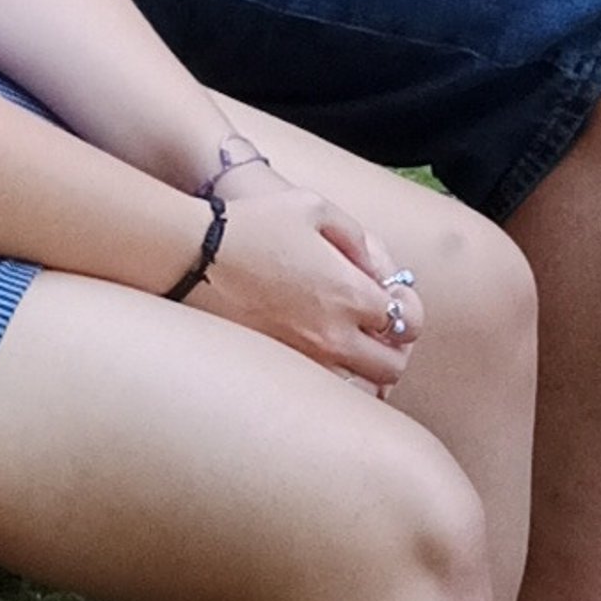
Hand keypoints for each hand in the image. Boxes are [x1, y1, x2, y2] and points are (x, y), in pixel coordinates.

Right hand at [190, 151, 420, 390]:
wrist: (193, 255)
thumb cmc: (254, 224)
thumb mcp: (313, 207)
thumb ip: (356, 237)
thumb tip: (373, 267)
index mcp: (350, 294)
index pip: (407, 322)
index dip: (405, 310)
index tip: (391, 300)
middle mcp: (334, 336)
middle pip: (392, 367)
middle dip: (392, 349)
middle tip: (376, 331)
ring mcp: (305, 359)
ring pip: (359, 391)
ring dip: (364, 374)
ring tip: (350, 351)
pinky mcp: (278, 370)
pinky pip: (323, 393)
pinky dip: (332, 384)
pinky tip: (319, 359)